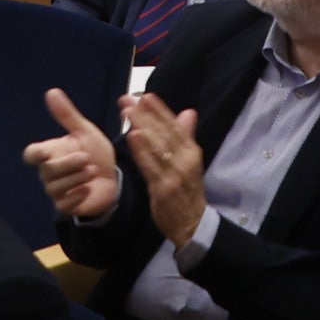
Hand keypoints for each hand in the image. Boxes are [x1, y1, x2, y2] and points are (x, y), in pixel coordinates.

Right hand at [25, 89, 123, 220]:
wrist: (115, 177)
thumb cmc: (96, 153)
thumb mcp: (85, 131)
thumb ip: (67, 115)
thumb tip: (51, 91)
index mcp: (50, 153)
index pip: (31, 154)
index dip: (36, 154)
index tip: (46, 151)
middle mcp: (48, 172)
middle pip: (47, 170)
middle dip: (68, 164)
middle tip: (87, 158)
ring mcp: (55, 191)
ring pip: (56, 186)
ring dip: (76, 178)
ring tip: (93, 171)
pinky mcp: (66, 206)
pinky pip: (64, 203)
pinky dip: (78, 194)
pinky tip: (88, 188)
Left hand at [121, 90, 208, 247]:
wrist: (192, 223)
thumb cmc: (187, 190)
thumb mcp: (190, 162)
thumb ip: (185, 136)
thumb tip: (188, 112)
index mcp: (191, 151)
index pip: (175, 126)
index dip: (160, 110)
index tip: (146, 95)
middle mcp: (185, 159)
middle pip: (164, 133)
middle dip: (145, 114)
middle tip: (127, 99)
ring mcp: (175, 174)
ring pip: (157, 146)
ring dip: (142, 126)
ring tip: (127, 112)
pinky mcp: (164, 187)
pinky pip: (151, 166)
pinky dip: (142, 150)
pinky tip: (133, 137)